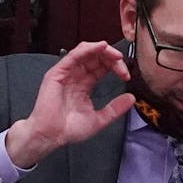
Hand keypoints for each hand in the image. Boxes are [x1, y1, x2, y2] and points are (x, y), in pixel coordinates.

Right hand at [6, 41, 134, 166]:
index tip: (126, 75)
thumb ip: (115, 109)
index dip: (116, 67)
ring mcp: (66, 73)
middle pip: (95, 57)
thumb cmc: (69, 129)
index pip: (102, 68)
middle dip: (112, 57)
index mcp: (84, 84)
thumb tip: (132, 98)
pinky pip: (74, 56)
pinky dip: (88, 49)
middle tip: (123, 64)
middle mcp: (75, 76)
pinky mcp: (57, 73)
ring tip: (116, 55)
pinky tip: (101, 47)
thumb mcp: (99, 119)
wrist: (51, 136)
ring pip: (85, 52)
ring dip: (102, 50)